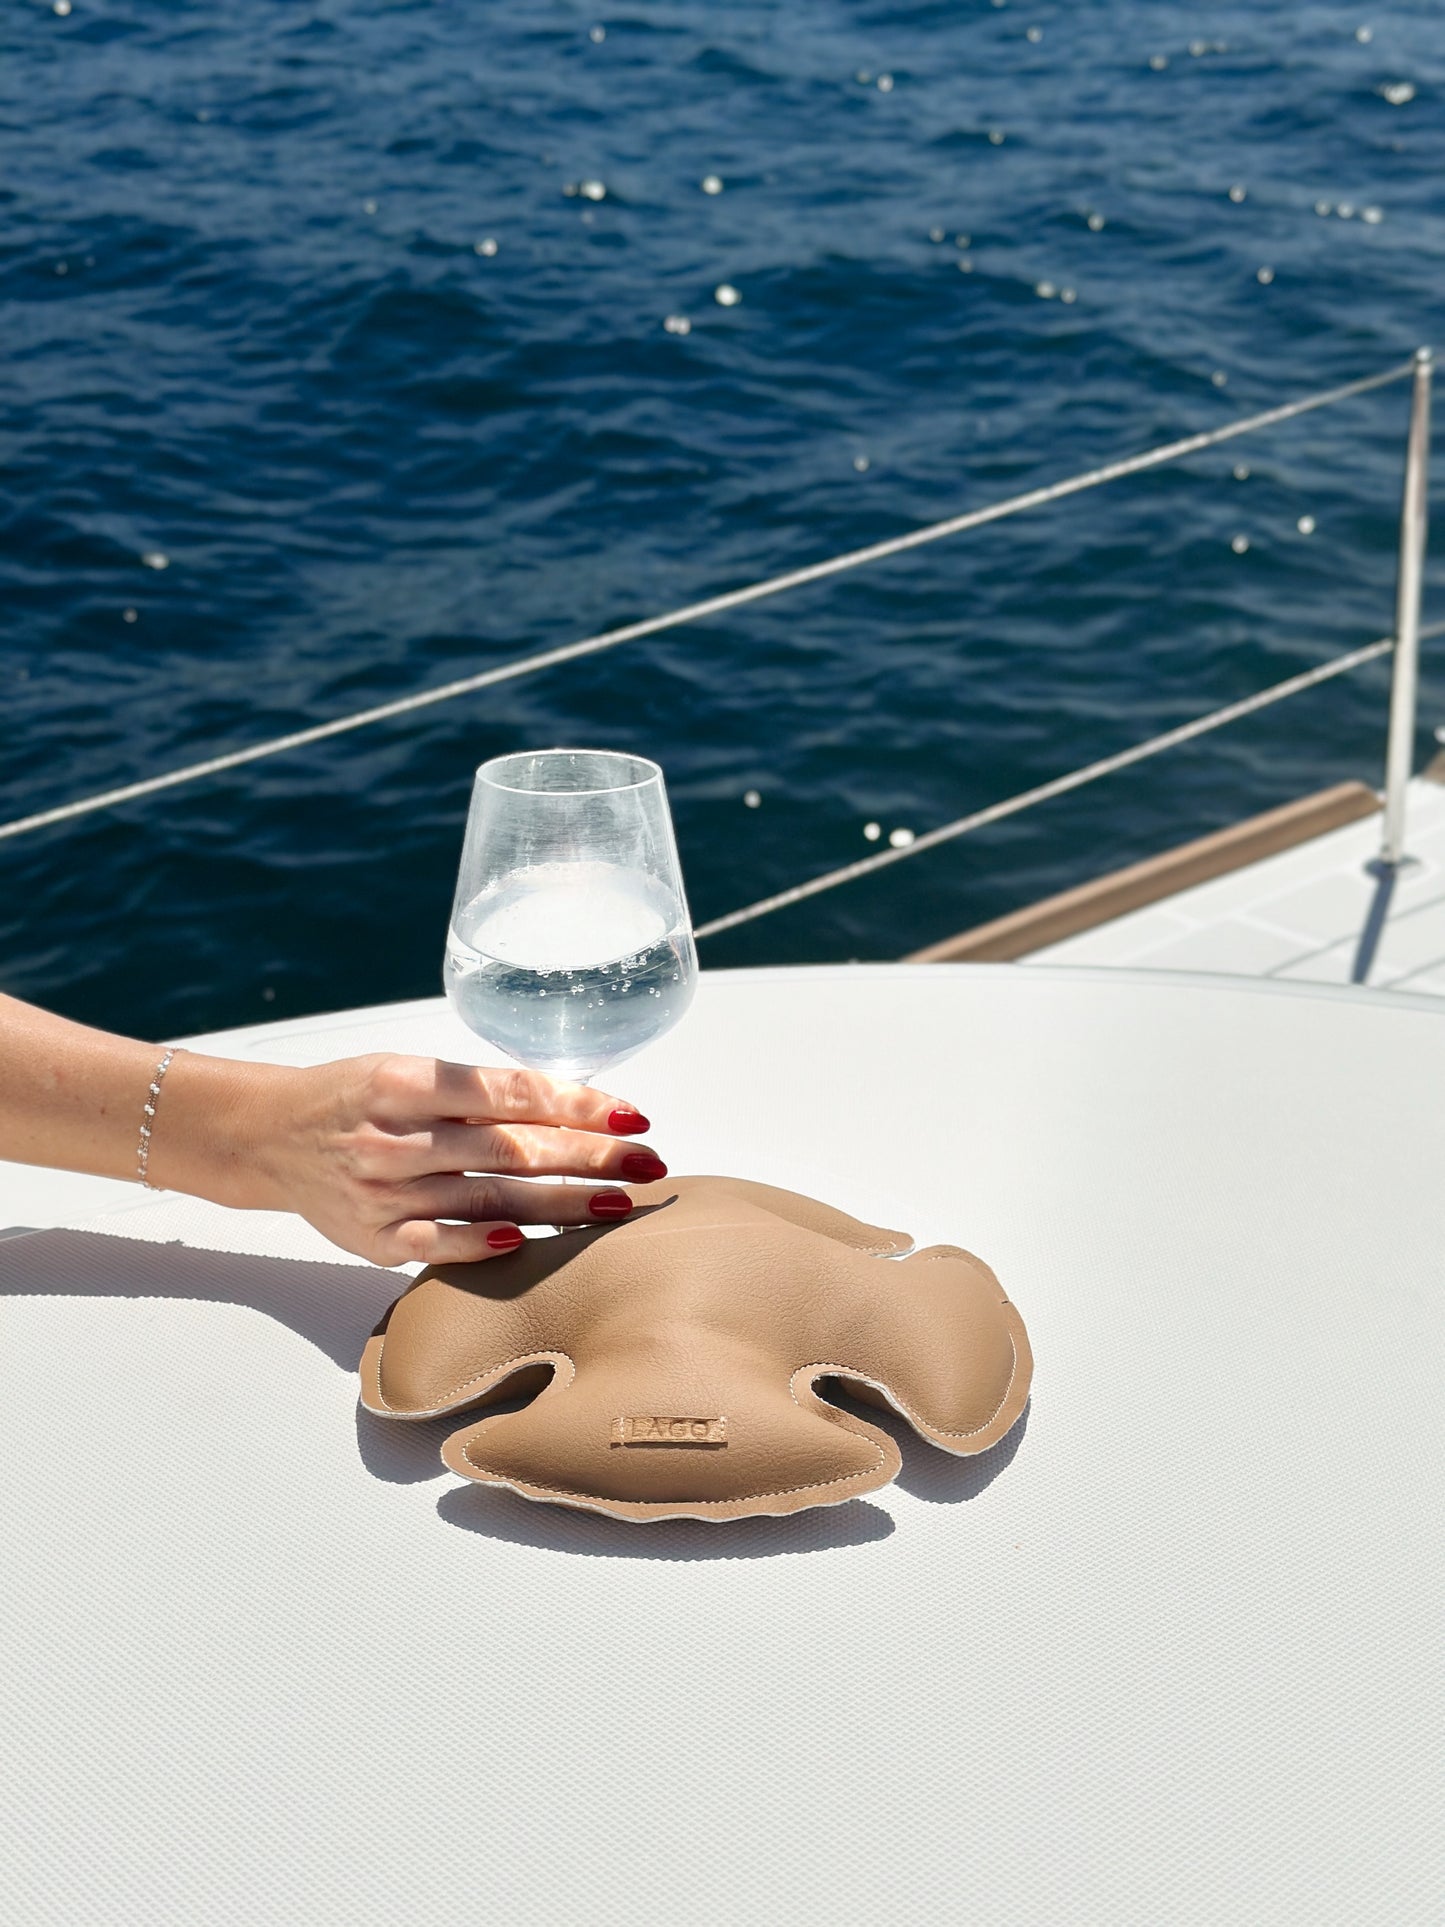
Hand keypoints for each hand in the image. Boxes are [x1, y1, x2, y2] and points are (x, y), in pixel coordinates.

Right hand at [184, 1053, 667, 1267]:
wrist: (267, 1136)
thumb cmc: (355, 1097)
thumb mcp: (407, 1072)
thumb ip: (477, 1092)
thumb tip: (573, 1108)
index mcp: (405, 1083)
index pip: (509, 1094)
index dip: (577, 1104)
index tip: (632, 1114)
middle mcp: (393, 1137)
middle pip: (510, 1149)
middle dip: (588, 1156)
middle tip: (647, 1163)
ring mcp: (381, 1192)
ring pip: (487, 1199)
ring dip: (560, 1203)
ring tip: (619, 1204)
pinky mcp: (372, 1237)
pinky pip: (435, 1246)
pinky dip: (480, 1246)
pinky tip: (528, 1243)